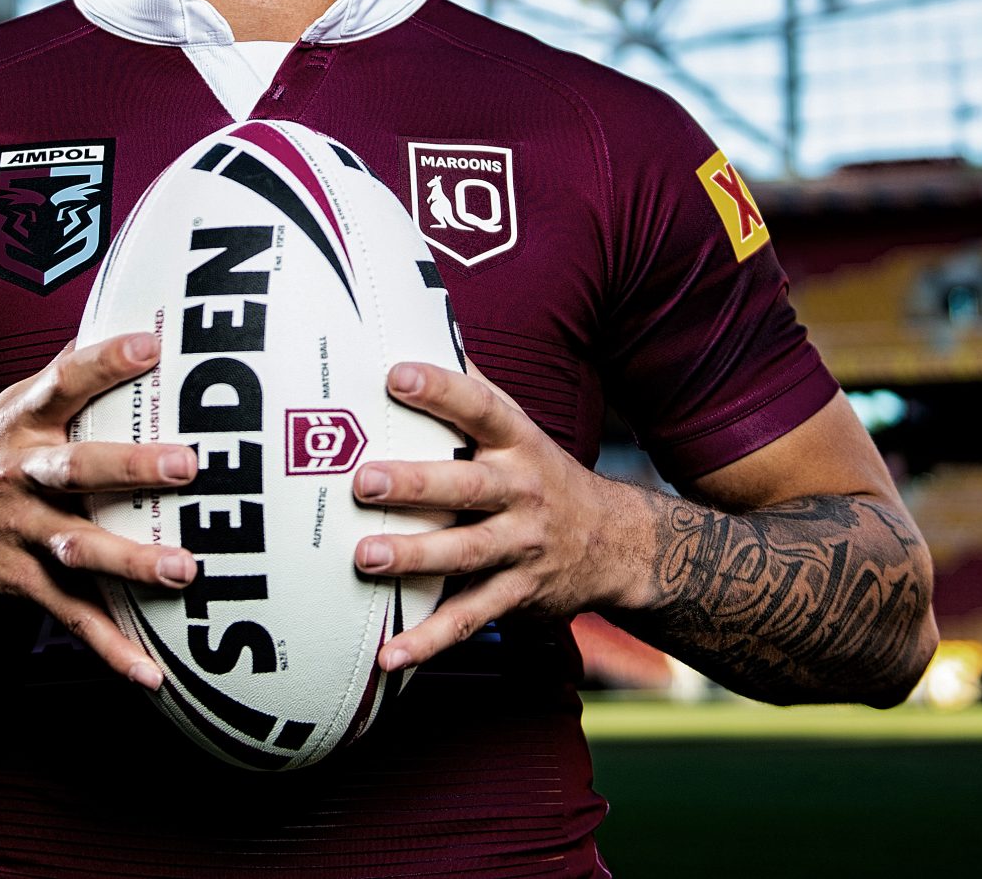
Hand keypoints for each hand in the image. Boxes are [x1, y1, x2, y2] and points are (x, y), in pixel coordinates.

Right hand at [0, 332, 200, 688]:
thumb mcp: (9, 407)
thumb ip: (64, 373)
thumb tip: (129, 320)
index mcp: (20, 423)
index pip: (62, 382)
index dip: (104, 361)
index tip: (151, 346)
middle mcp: (18, 474)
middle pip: (76, 468)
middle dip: (130, 467)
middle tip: (186, 466)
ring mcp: (17, 532)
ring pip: (78, 548)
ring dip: (130, 562)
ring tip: (182, 571)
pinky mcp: (18, 582)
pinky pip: (70, 615)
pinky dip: (110, 646)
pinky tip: (149, 671)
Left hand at [350, 360, 642, 672]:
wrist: (617, 544)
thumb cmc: (541, 474)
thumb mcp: (518, 428)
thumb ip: (472, 388)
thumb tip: (421, 325)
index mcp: (518, 444)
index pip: (481, 407)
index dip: (440, 389)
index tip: (394, 373)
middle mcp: (521, 493)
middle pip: (467, 486)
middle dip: (415, 484)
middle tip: (363, 481)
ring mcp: (520, 548)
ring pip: (464, 555)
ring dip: (414, 558)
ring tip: (364, 558)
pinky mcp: (515, 596)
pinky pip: (468, 620)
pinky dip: (427, 641)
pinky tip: (388, 655)